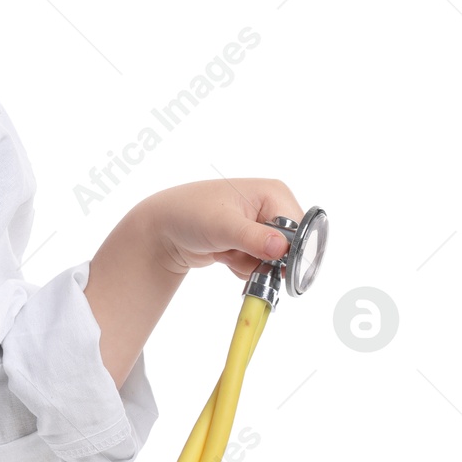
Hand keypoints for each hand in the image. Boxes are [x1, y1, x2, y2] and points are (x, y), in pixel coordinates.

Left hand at [144, 177, 305, 279]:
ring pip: (274, 262)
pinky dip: (242, 267)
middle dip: (263, 261)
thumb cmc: (188, 214)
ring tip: (224, 251)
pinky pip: (260, 266)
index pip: (299, 230)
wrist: (162, 228)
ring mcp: (261, 226)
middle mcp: (272, 207)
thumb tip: (282, 249)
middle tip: (236, 255)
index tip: (269, 264)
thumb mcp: (221, 225)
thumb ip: (252, 237)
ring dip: (249, 265)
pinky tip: (223, 254)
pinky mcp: (251, 242)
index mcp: (274, 193)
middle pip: (289, 249)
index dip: (288, 252)